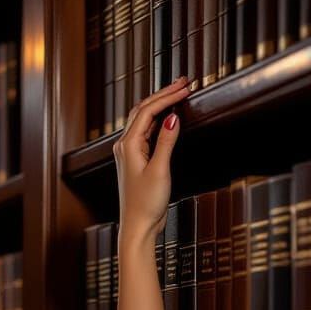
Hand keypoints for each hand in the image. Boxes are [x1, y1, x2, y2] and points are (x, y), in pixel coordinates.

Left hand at [113, 76, 191, 241]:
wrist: (138, 226)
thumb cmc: (146, 204)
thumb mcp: (160, 170)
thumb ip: (166, 142)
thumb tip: (173, 117)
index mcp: (128, 146)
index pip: (148, 110)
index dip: (167, 96)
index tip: (186, 87)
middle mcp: (124, 147)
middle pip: (142, 110)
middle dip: (163, 94)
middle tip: (183, 82)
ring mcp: (128, 153)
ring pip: (142, 119)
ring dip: (160, 104)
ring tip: (178, 93)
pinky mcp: (135, 161)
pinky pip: (145, 132)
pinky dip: (157, 119)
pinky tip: (168, 116)